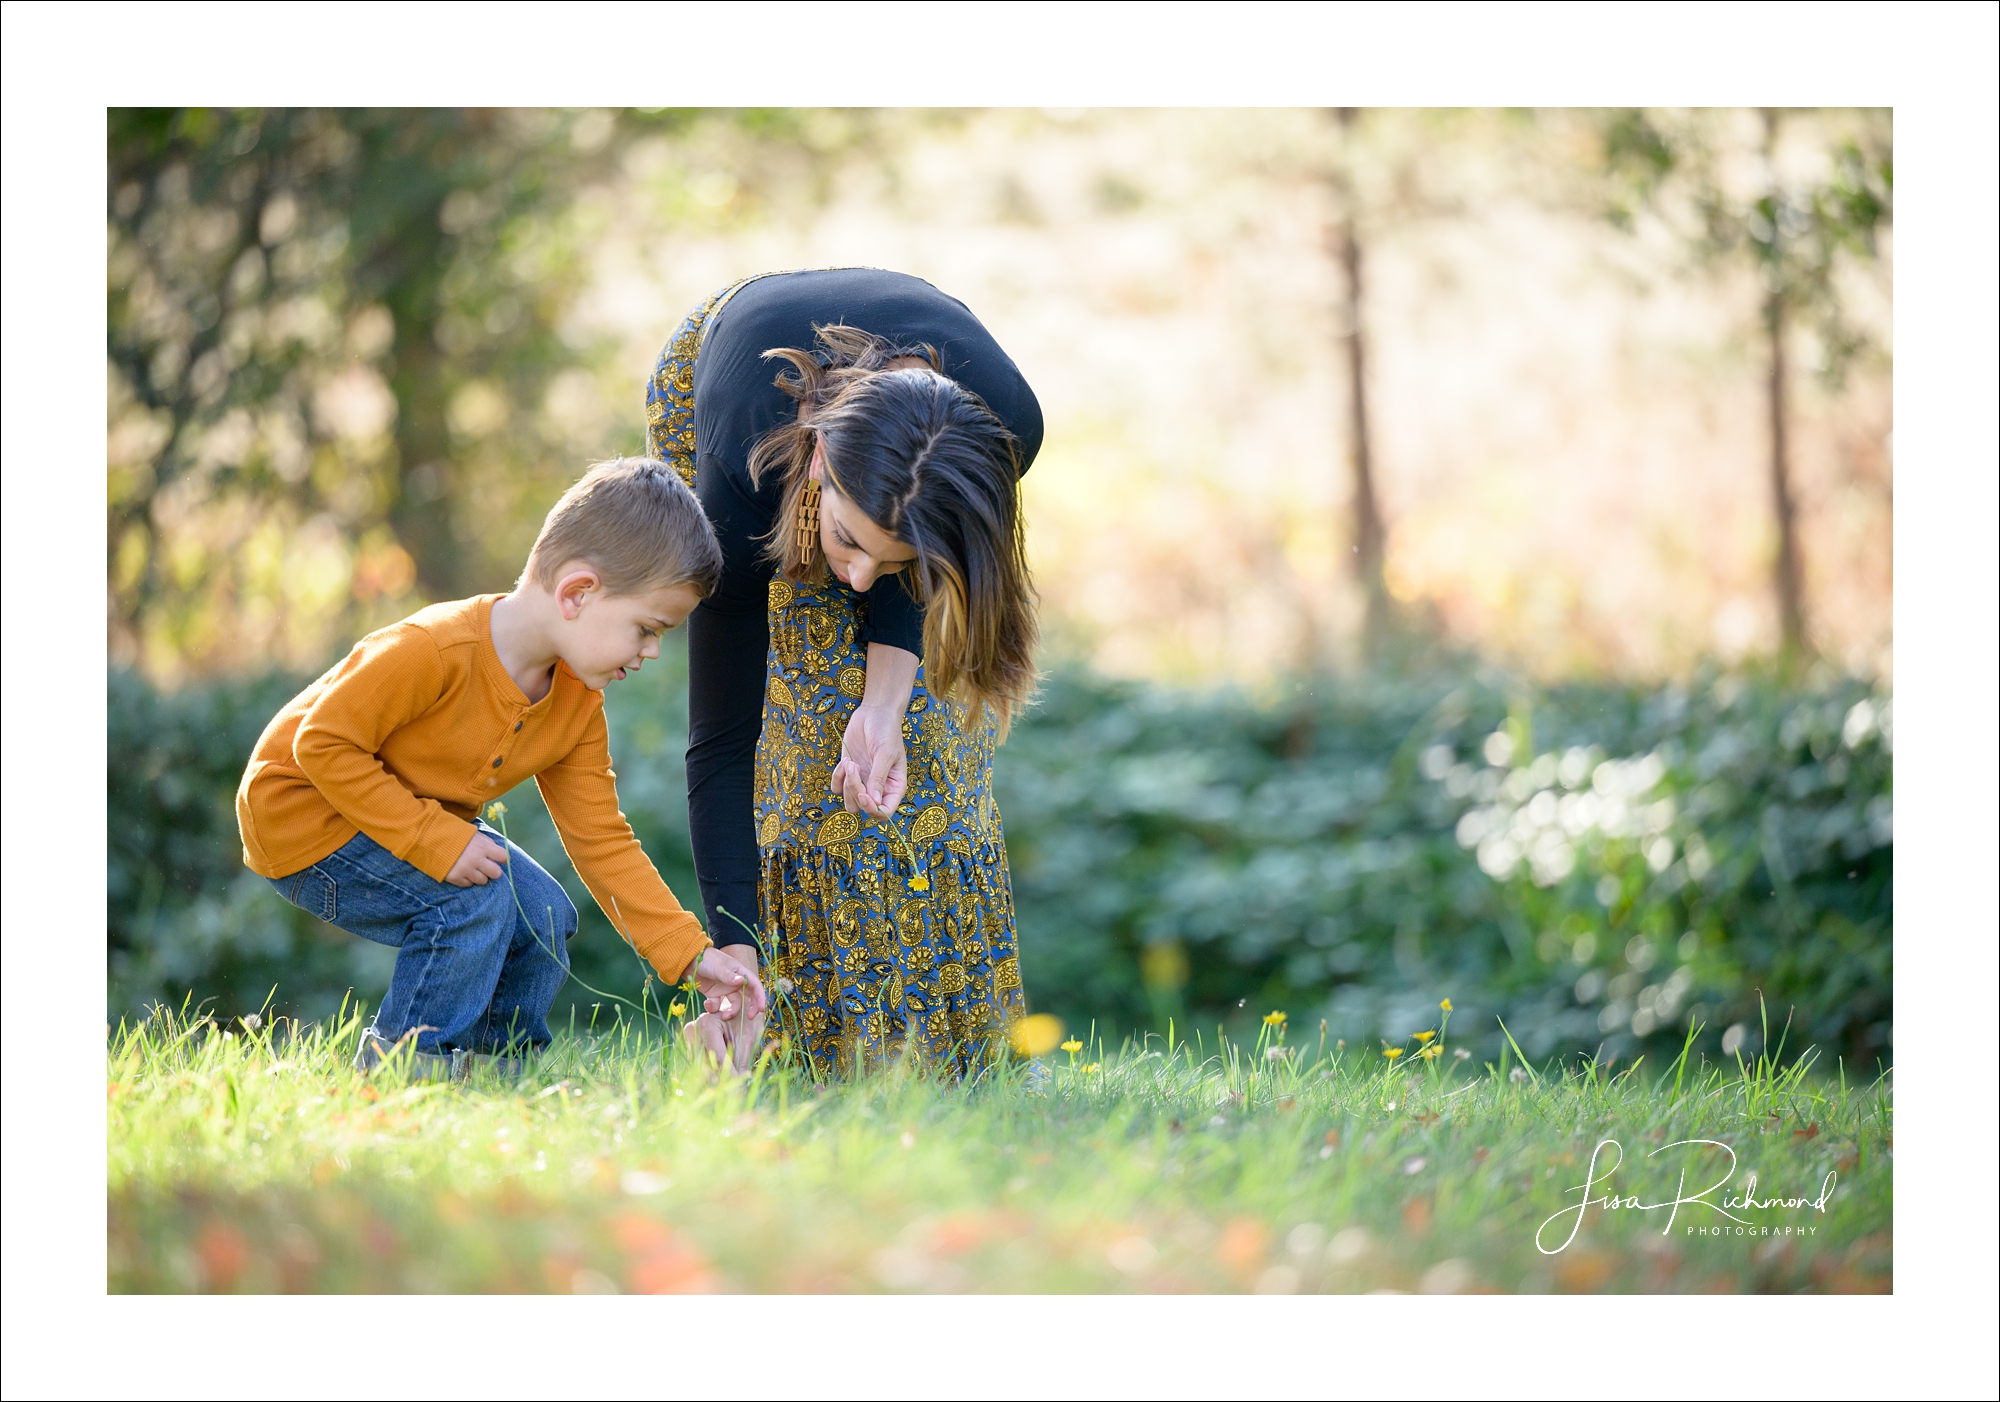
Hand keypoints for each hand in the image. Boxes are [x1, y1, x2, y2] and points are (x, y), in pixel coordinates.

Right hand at [444, 830, 508, 886]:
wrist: (432, 838)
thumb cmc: (457, 835)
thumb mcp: (475, 835)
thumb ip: (488, 844)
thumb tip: (500, 855)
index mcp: (483, 846)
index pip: (503, 857)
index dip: (503, 859)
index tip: (499, 859)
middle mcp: (476, 859)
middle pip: (496, 873)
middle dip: (493, 871)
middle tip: (486, 867)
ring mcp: (465, 870)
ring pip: (483, 881)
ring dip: (479, 875)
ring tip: (472, 868)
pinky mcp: (455, 878)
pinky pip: (469, 884)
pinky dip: (467, 879)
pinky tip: (462, 871)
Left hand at [689, 946, 766, 1022]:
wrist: (689, 960)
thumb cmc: (707, 959)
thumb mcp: (718, 967)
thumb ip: (729, 976)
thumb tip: (741, 981)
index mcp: (740, 973)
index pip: (755, 986)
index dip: (760, 997)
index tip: (760, 1009)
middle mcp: (735, 982)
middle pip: (749, 997)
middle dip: (751, 1008)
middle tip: (749, 1018)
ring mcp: (725, 989)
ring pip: (734, 1004)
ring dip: (731, 1012)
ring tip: (723, 1016)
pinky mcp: (714, 995)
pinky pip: (718, 1005)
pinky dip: (714, 1008)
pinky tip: (707, 1003)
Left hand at [832, 702, 908, 818]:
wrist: (874, 712)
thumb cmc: (886, 731)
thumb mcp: (885, 754)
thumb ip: (879, 778)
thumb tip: (874, 801)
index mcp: (894, 786)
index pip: (885, 812)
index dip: (872, 809)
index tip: (863, 793)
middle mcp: (878, 788)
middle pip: (863, 806)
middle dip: (855, 790)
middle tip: (854, 765)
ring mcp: (862, 781)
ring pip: (849, 802)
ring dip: (846, 785)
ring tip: (850, 762)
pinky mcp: (848, 773)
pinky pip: (837, 788)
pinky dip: (837, 777)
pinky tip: (845, 760)